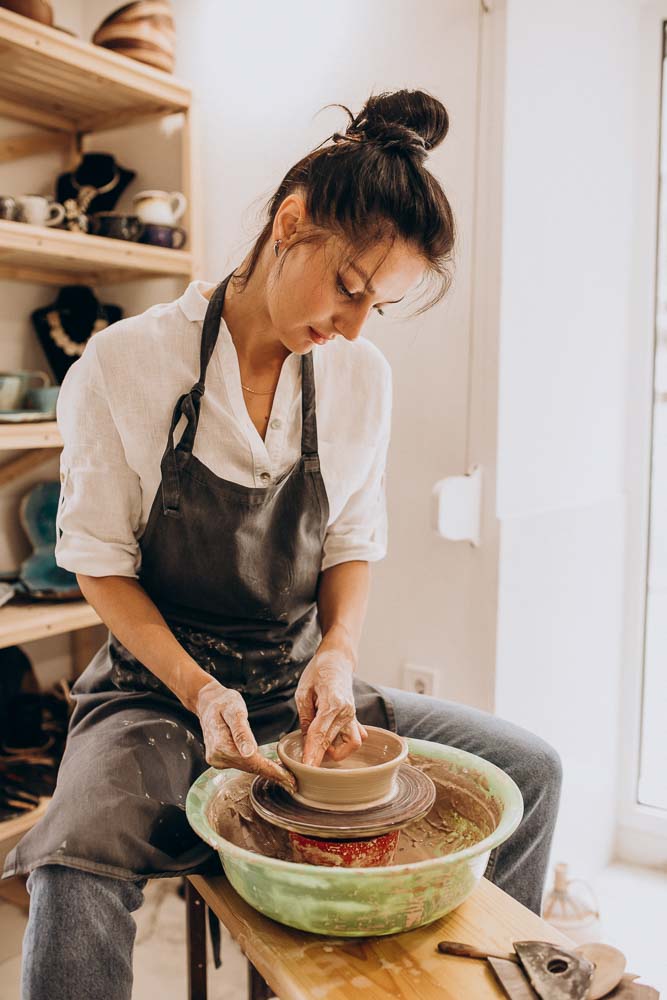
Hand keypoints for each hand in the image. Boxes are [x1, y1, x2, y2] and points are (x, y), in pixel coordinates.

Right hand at [195, 678, 295, 792]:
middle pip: (250, 768)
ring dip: (265, 773)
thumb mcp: (235, 710)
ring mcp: (217, 760)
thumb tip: (249, 753)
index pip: (252, 762)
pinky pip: (241, 765)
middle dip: (272, 775)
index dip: (271, 771)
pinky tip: (269, 768)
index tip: (289, 779)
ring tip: (285, 778)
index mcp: (221, 745)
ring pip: (246, 768)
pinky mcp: (220, 759)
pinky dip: (256, 766)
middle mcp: (217, 756)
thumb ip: (241, 732)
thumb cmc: (224, 702)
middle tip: (293, 783)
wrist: (208, 703)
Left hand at [295, 646, 366, 766]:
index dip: (312, 752)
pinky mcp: (354, 717)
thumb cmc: (318, 671)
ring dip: (337, 750)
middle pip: (332, 742)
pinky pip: (355, 737)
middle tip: (305, 764)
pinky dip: (345, 743)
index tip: (307, 767)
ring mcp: (353, 715)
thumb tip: (306, 739)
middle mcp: (347, 711)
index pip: (320, 733)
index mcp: (332, 702)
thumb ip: (305, 716)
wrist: (337, 659)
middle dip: (319, 756)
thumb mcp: (304, 691)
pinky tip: (332, 740)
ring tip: (320, 743)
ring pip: (351, 744)